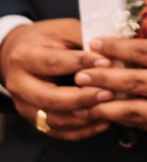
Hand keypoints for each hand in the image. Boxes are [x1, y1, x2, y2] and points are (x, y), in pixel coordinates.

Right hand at [1, 19, 109, 140]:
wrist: (18, 53)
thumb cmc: (47, 38)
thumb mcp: (64, 30)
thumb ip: (85, 41)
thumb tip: (113, 55)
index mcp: (24, 57)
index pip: (55, 63)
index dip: (82, 63)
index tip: (107, 62)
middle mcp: (19, 84)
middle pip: (50, 98)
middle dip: (82, 98)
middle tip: (109, 93)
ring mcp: (24, 105)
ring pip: (54, 120)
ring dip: (84, 117)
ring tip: (110, 109)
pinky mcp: (33, 119)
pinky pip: (57, 131)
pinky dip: (81, 130)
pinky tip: (102, 122)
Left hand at [76, 30, 146, 133]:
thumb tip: (123, 35)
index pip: (144, 51)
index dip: (117, 47)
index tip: (95, 44)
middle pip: (136, 81)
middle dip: (104, 78)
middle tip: (80, 75)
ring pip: (137, 109)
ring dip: (107, 105)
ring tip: (85, 100)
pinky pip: (146, 123)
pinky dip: (125, 118)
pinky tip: (108, 112)